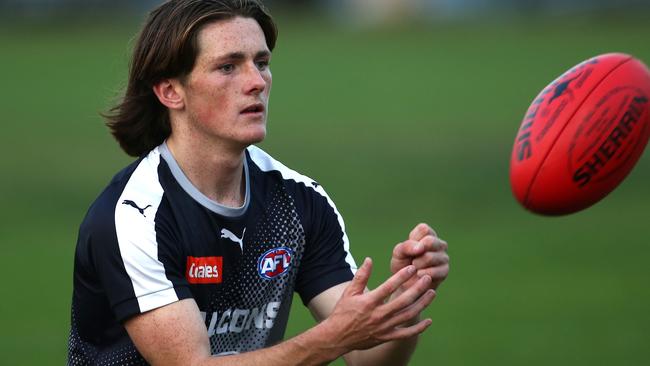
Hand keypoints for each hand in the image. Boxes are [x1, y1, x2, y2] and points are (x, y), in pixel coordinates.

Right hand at [320, 258, 435, 353]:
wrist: (337, 337)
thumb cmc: (343, 312)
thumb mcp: (349, 292)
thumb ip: (361, 276)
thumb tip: (369, 259)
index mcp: (369, 302)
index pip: (389, 287)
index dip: (402, 276)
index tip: (413, 268)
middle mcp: (378, 315)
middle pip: (403, 300)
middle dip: (417, 288)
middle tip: (428, 278)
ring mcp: (384, 327)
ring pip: (407, 315)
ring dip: (422, 304)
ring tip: (432, 293)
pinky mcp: (386, 337)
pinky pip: (406, 334)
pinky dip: (418, 328)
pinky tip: (428, 321)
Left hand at [391, 223, 448, 290]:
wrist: (405, 285)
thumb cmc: (402, 265)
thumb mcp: (399, 253)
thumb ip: (407, 246)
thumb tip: (420, 248)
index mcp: (428, 235)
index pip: (424, 229)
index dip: (413, 239)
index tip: (409, 249)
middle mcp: (439, 244)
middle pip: (430, 241)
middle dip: (416, 252)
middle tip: (412, 260)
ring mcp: (444, 257)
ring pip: (430, 257)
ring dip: (418, 264)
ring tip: (415, 268)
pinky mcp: (445, 270)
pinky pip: (433, 271)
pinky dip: (422, 274)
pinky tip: (419, 275)